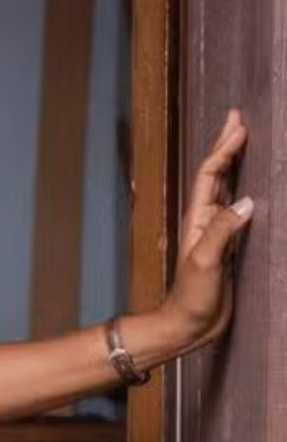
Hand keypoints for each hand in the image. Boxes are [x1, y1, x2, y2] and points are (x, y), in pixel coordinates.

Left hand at [162, 108, 252, 348]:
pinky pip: (237, 209)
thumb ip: (222, 231)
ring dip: (234, 163)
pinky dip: (244, 191)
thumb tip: (247, 202)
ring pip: (226, 187)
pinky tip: (251, 188)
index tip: (239, 125)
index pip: (210, 174)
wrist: (189, 324)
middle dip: (226, 145)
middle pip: (217, 173)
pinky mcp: (228, 246)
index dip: (224, 149)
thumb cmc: (191, 295)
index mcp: (197, 217)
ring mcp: (216, 231)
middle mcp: (205, 219)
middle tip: (238, 117)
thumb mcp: (205, 262)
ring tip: (243, 141)